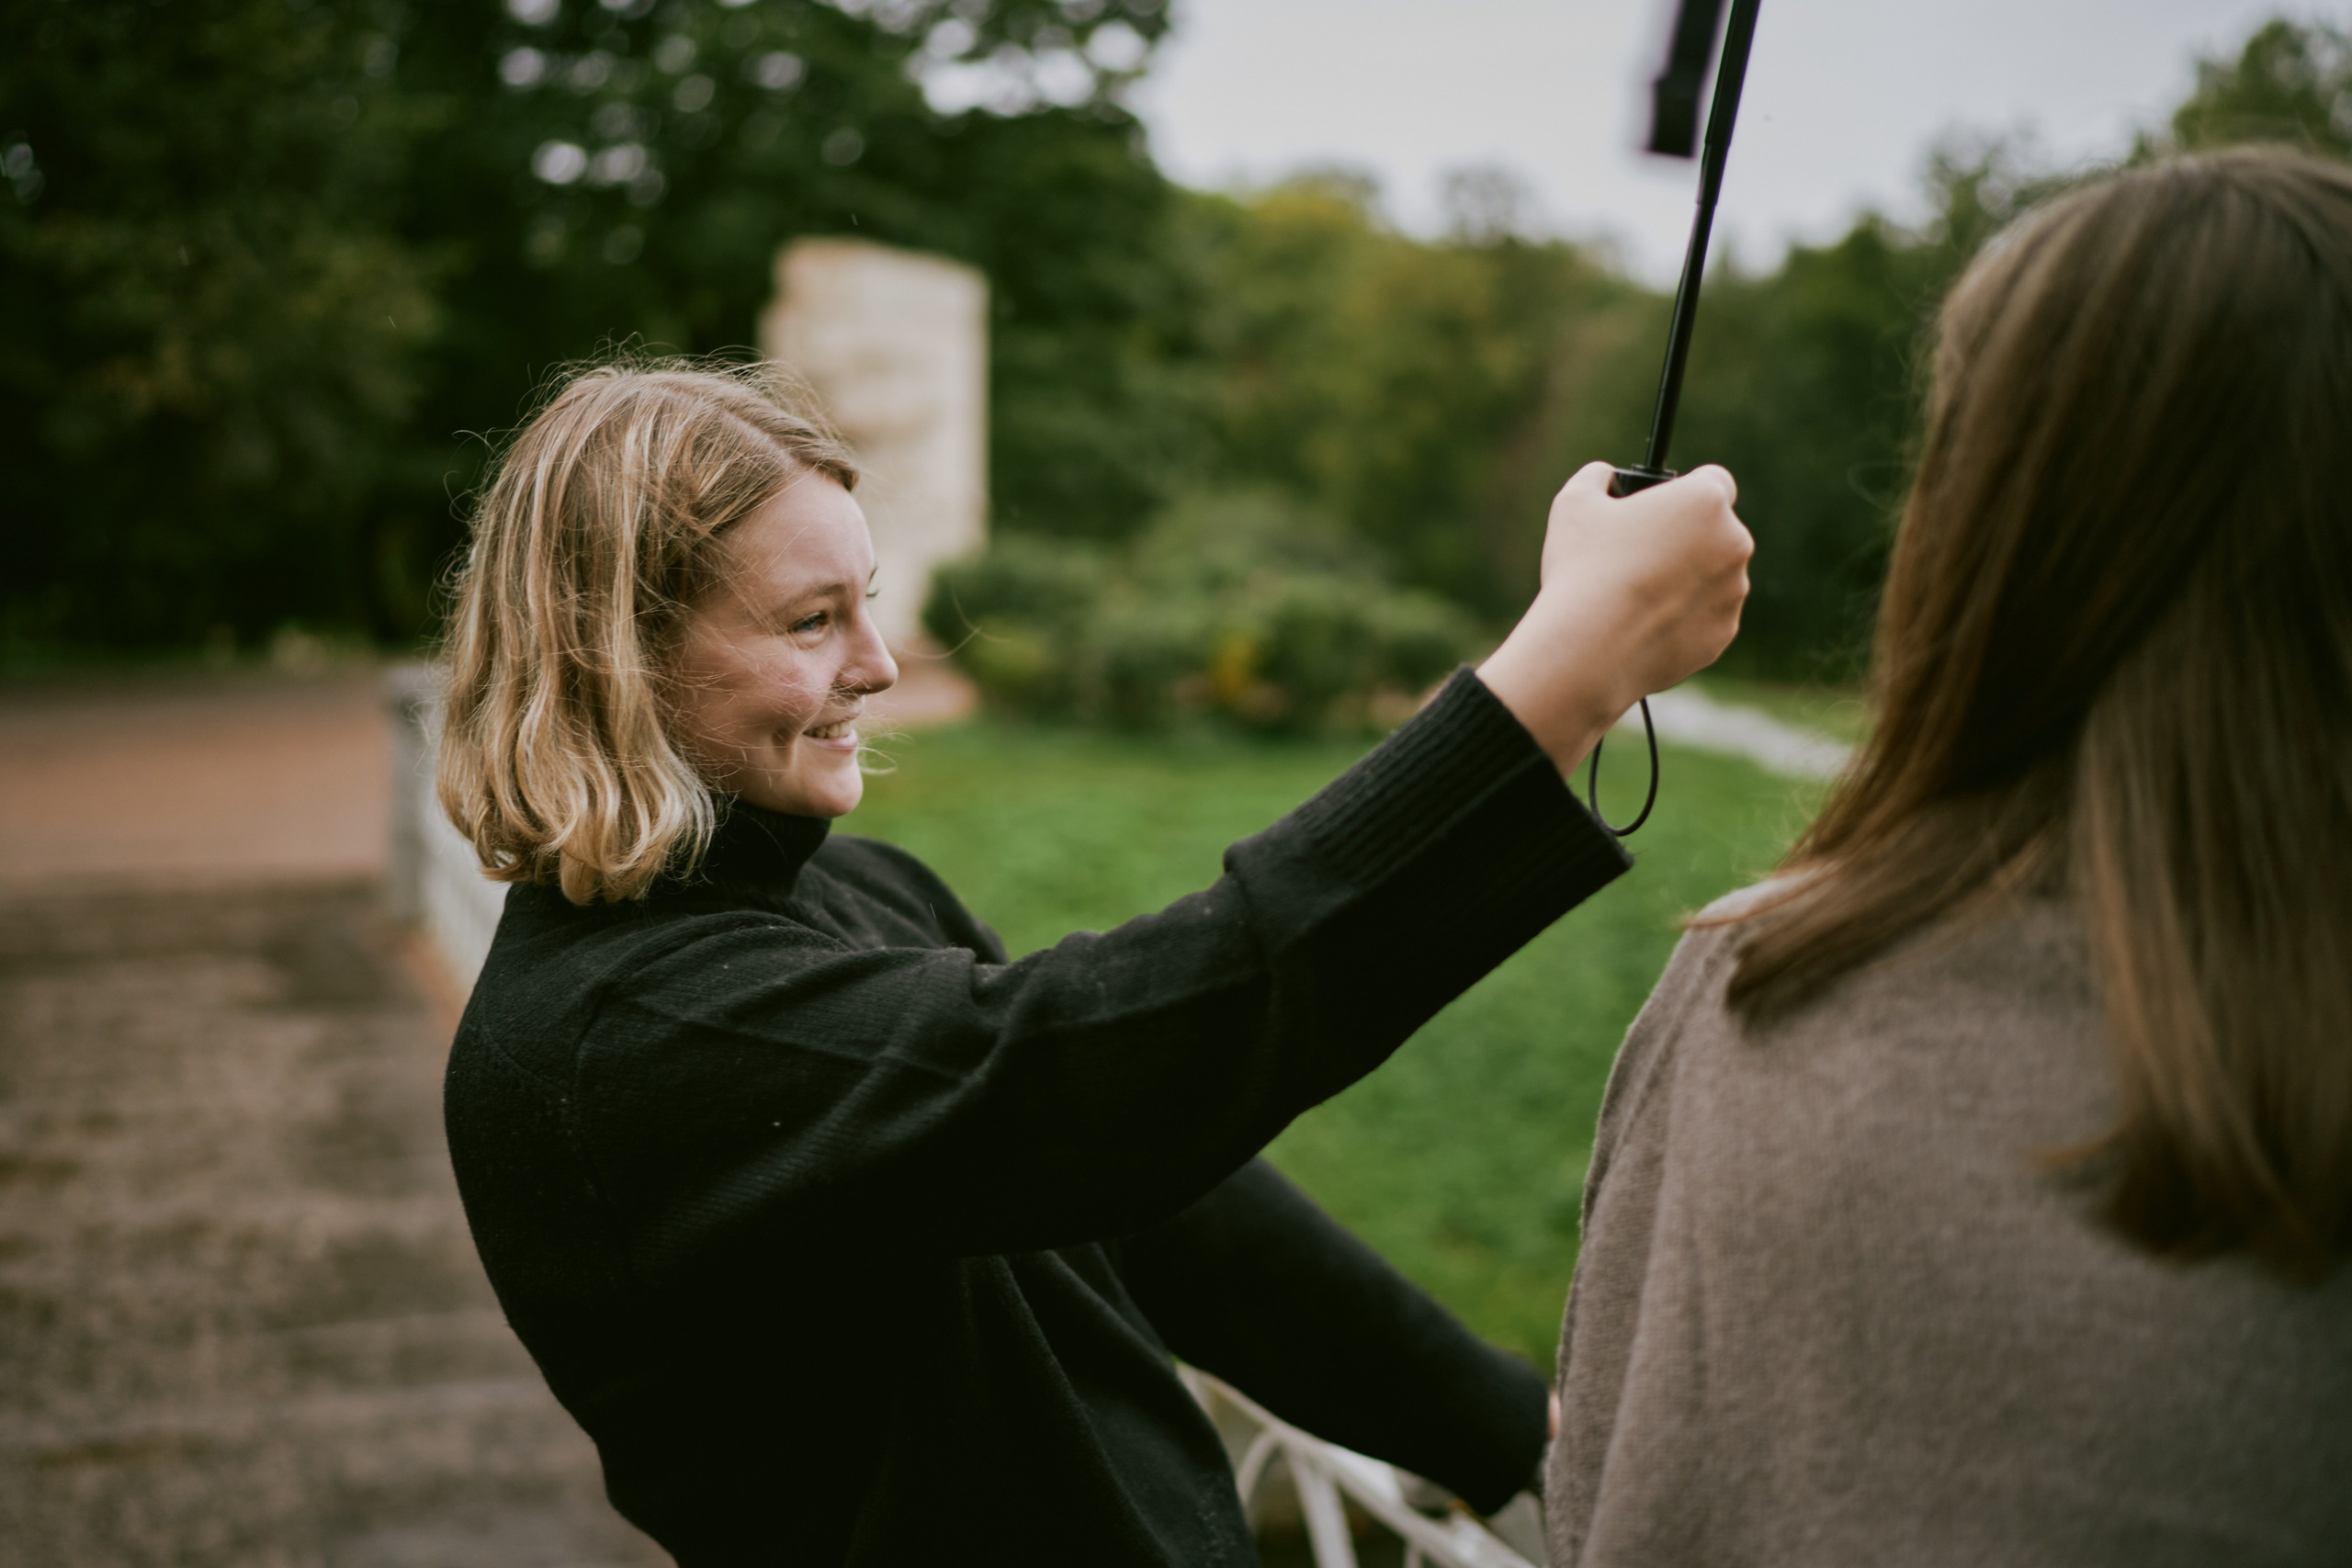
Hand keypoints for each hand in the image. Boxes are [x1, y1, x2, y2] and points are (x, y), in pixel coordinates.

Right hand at [1477, 462, 1750, 775]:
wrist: (1588, 650)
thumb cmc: (1583, 570)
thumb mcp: (1574, 504)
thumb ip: (1595, 477)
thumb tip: (1602, 475)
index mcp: (1705, 501)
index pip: (1713, 480)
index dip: (1685, 491)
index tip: (1662, 506)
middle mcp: (1733, 543)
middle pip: (1717, 530)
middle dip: (1687, 538)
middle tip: (1640, 552)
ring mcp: (1732, 593)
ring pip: (1714, 576)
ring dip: (1688, 578)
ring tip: (1638, 593)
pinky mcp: (1722, 634)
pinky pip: (1707, 617)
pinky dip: (1684, 618)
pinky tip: (1645, 622)